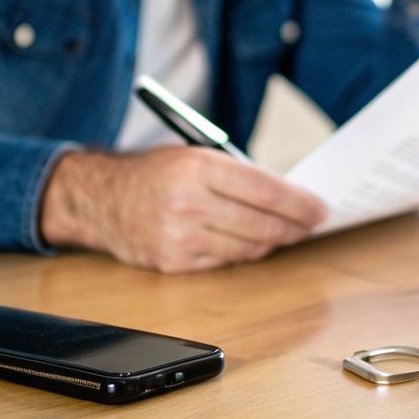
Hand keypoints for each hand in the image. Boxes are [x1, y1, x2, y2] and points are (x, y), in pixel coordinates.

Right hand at [38, 146, 326, 272]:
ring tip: (283, 234)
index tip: (319, 209)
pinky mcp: (173, 262)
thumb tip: (286, 196)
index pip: (265, 189)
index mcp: (197, 166)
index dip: (299, 202)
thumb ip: (235, 174)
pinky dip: (241, 253)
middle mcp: (189, 201)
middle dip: (294, 226)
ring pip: (247, 247)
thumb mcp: (192, 156)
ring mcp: (180, 236)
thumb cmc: (153, 174)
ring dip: (271, 242)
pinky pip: (223, 262)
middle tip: (310, 225)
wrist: (99, 199)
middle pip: (261, 222)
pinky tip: (248, 243)